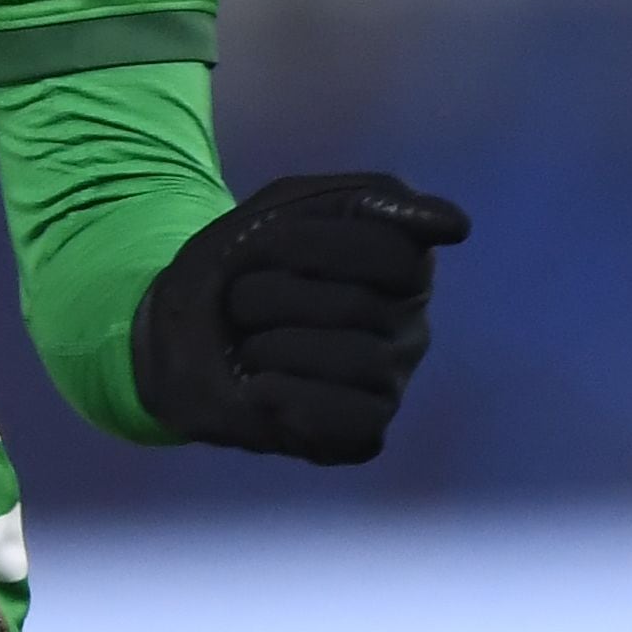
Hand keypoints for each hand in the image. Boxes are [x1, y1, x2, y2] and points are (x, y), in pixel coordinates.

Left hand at [130, 173, 470, 465]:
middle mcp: (410, 324)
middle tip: (240, 303)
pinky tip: (258, 389)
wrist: (174, 334)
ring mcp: (391, 380)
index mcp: (405, 265)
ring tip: (247, 349)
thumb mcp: (289, 206)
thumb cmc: (238, 265)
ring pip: (355, 360)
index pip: (388, 251)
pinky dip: (286, 399)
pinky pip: (347, 418)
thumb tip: (457, 226)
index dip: (305, 245)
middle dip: (269, 295)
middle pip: (357, 305)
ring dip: (269, 347)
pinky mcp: (365, 432)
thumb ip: (373, 199)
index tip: (260, 245)